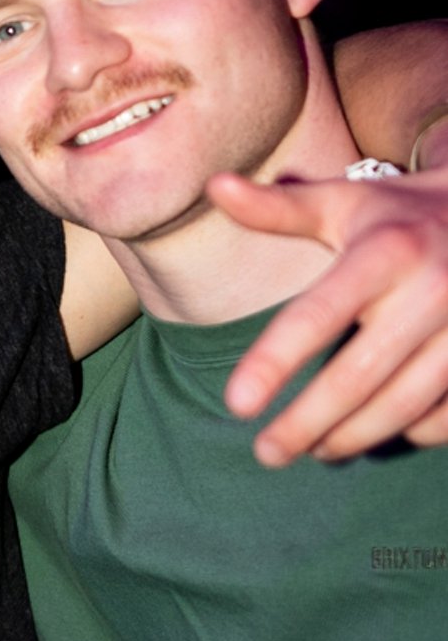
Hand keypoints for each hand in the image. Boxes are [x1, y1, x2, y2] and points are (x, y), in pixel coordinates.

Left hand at [213, 170, 447, 457]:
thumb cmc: (400, 216)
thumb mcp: (344, 204)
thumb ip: (279, 209)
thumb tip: (215, 187)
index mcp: (386, 251)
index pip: (319, 315)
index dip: (275, 362)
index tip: (236, 404)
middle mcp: (432, 290)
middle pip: (358, 377)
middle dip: (306, 423)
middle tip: (266, 453)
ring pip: (403, 406)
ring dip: (352, 437)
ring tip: (315, 450)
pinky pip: (445, 416)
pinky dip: (408, 432)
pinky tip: (375, 432)